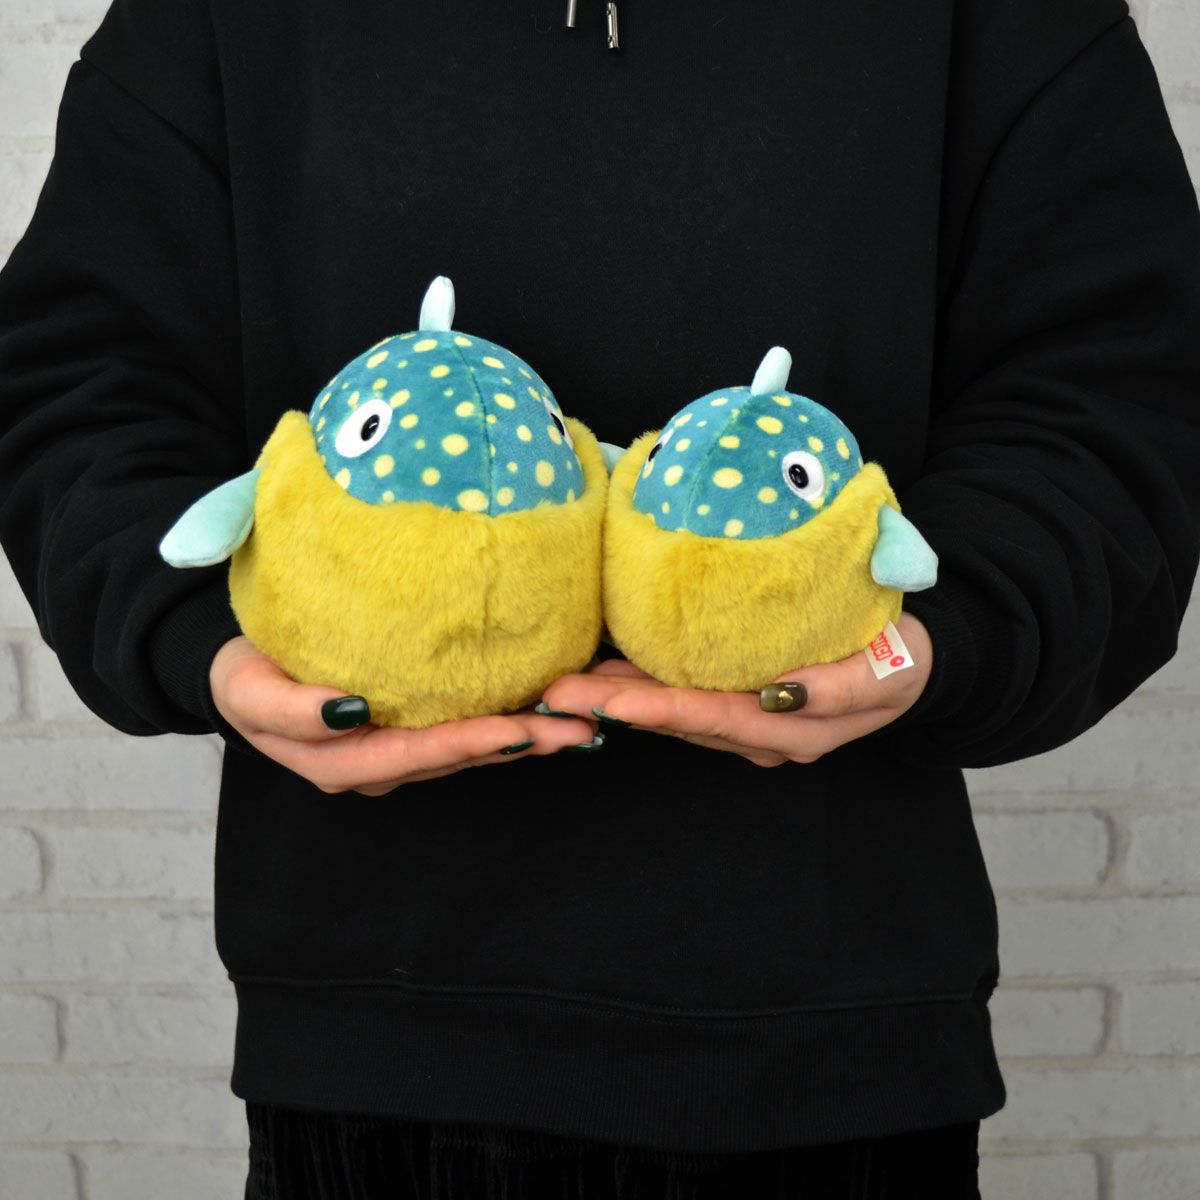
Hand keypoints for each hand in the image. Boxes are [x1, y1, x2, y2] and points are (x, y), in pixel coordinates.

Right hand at [209, 636, 599, 794]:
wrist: (243, 670)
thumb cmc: (245, 676)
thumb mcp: (247, 691)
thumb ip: (291, 710)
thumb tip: (348, 711)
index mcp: (343, 764)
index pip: (417, 754)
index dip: (469, 743)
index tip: (521, 728)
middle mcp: (379, 767)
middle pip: (456, 758)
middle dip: (519, 745)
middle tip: (579, 729)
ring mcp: (398, 754)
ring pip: (469, 751)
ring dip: (525, 738)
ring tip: (579, 723)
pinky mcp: (411, 732)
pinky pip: (464, 731)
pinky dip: (506, 723)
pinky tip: (546, 711)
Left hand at [540, 612, 932, 767]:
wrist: (917, 662)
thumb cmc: (904, 660)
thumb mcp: (889, 671)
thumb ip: (838, 687)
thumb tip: (785, 693)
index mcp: (792, 732)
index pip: (713, 718)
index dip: (657, 710)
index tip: (605, 704)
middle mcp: (761, 734)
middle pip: (681, 721)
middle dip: (616, 710)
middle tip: (558, 693)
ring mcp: (750, 722)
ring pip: (675, 713)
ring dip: (621, 701)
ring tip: (566, 685)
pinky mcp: (743, 702)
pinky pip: (686, 698)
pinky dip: (645, 688)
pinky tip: (609, 673)